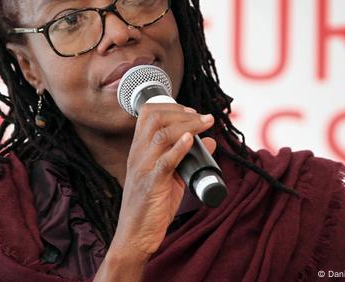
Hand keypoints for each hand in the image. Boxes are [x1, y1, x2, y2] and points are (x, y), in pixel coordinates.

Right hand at [111, 103, 215, 258]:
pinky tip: (191, 140)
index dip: (171, 106)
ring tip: (205, 124)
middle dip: (182, 113)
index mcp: (139, 150)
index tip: (192, 111)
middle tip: (204, 118)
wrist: (135, 236)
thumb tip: (209, 140)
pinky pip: (164, 163)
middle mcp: (138, 155)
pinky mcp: (151, 186)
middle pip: (155, 119)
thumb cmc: (151, 207)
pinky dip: (179, 149)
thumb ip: (188, 158)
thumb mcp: (171, 178)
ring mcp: (143, 169)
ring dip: (187, 126)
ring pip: (160, 136)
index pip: (147, 114)